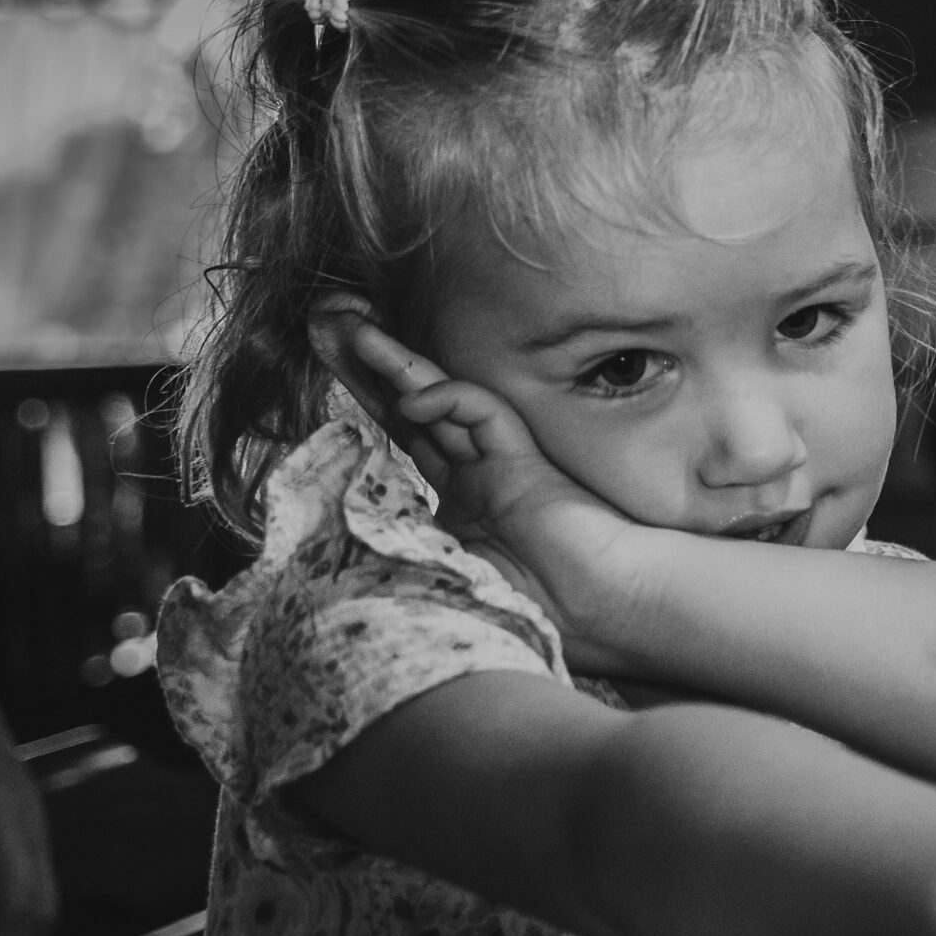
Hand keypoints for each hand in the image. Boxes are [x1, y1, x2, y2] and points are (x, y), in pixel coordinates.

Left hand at [342, 320, 650, 674]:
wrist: (601, 612)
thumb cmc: (535, 609)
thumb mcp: (444, 579)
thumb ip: (404, 547)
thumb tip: (348, 533)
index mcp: (463, 503)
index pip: (409, 437)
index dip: (372, 399)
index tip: (333, 364)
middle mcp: (479, 475)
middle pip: (417, 407)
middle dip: (374, 367)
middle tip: (335, 323)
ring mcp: (501, 464)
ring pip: (443, 399)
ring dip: (396, 365)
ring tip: (354, 330)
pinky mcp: (524, 459)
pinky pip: (482, 413)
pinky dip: (448, 398)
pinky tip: (415, 398)